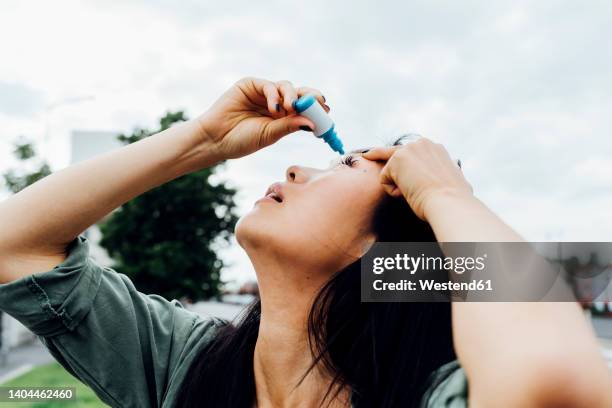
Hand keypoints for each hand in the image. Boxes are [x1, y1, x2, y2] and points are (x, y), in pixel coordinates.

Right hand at [197, 77, 327, 159]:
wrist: (216, 139)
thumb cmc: (241, 141)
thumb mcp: (270, 135)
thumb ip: (289, 126)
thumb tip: (312, 123)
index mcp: (283, 117)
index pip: (304, 108)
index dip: (316, 108)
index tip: (327, 111)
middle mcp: (275, 103)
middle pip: (299, 94)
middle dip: (310, 97)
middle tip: (320, 102)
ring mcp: (263, 93)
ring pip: (286, 87)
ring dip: (291, 97)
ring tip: (287, 109)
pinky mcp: (250, 85)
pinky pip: (269, 85)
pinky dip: (275, 95)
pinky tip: (274, 108)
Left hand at [362, 138, 472, 220]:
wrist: (449, 202)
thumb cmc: (454, 199)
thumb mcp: (455, 180)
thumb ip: (447, 173)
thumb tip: (458, 176)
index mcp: (436, 149)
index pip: (409, 152)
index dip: (396, 160)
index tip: (371, 153)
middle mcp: (422, 144)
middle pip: (392, 154)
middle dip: (381, 159)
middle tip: (366, 155)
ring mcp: (409, 149)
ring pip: (391, 171)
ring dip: (399, 186)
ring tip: (415, 194)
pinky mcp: (397, 159)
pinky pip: (384, 179)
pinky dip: (393, 191)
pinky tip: (408, 194)